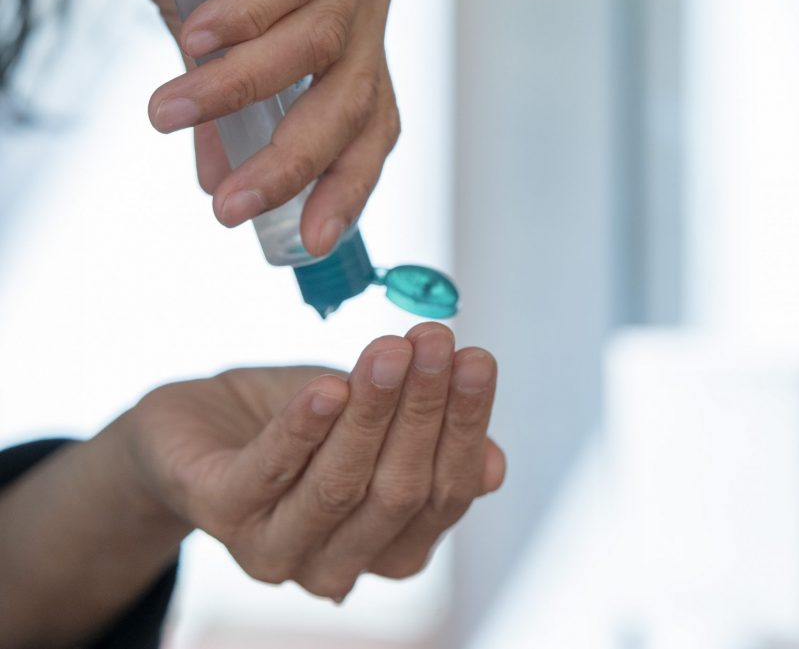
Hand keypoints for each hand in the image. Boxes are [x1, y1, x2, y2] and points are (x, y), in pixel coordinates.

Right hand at [116, 0, 405, 256]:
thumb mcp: (207, 23)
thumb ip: (226, 101)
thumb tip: (222, 186)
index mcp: (363, 5)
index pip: (377, 111)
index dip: (350, 181)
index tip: (314, 240)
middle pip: (360, 91)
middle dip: (296, 161)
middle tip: (231, 210)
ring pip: (328, 40)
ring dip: (242, 90)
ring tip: (170, 115)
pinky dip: (248, 18)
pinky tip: (197, 43)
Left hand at [125, 324, 504, 599]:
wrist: (199, 423)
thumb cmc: (302, 423)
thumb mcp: (376, 425)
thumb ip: (428, 444)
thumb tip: (493, 467)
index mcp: (389, 547)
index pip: (445, 494)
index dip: (465, 427)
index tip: (477, 360)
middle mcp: (337, 563)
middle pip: (398, 491)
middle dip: (424, 409)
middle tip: (438, 341)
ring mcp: (274, 546)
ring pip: (340, 484)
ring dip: (372, 410)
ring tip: (391, 349)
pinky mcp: (218, 511)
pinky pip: (270, 469)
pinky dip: (302, 428)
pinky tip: (326, 388)